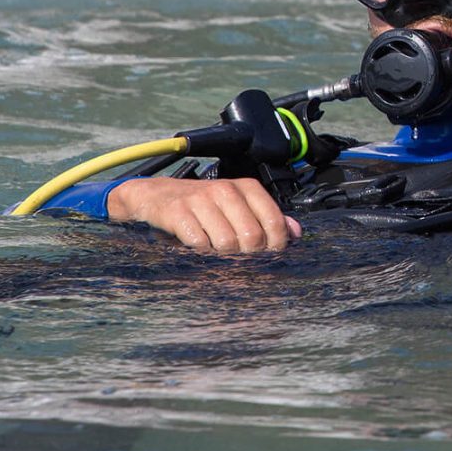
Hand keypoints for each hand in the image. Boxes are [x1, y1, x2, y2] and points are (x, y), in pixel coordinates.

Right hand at [107, 177, 301, 253]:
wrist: (155, 194)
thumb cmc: (203, 205)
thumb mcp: (237, 206)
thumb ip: (267, 218)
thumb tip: (296, 233)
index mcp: (246, 188)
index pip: (274, 222)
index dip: (275, 247)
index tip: (266, 258)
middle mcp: (226, 190)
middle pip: (252, 237)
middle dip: (248, 256)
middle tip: (238, 262)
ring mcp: (201, 199)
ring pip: (227, 243)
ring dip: (223, 258)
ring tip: (216, 256)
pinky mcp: (178, 212)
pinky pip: (199, 244)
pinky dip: (201, 254)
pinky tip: (198, 251)